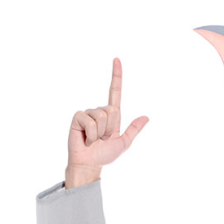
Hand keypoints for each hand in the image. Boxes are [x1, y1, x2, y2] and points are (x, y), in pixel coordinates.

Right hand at [65, 57, 148, 183]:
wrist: (90, 164)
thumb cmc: (105, 155)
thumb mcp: (124, 143)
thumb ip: (133, 129)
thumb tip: (146, 117)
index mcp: (111, 115)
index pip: (115, 92)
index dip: (116, 76)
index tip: (117, 59)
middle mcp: (100, 111)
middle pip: (113, 111)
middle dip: (111, 129)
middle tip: (104, 139)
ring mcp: (88, 113)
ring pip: (102, 117)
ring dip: (101, 133)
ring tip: (95, 140)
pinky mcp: (78, 117)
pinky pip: (90, 122)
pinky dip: (91, 135)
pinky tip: (86, 140)